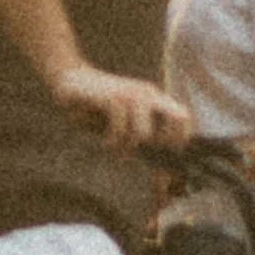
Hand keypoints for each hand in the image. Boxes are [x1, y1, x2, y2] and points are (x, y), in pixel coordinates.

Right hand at [52, 66, 193, 156]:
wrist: (70, 79)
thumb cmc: (97, 107)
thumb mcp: (122, 123)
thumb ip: (140, 139)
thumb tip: (161, 175)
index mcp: (154, 99)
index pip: (184, 119)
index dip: (179, 140)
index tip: (161, 152)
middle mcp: (148, 94)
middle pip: (178, 120)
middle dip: (161, 143)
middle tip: (139, 149)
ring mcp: (131, 94)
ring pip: (144, 133)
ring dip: (127, 146)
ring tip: (114, 145)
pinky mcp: (112, 97)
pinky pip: (121, 127)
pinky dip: (112, 139)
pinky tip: (105, 140)